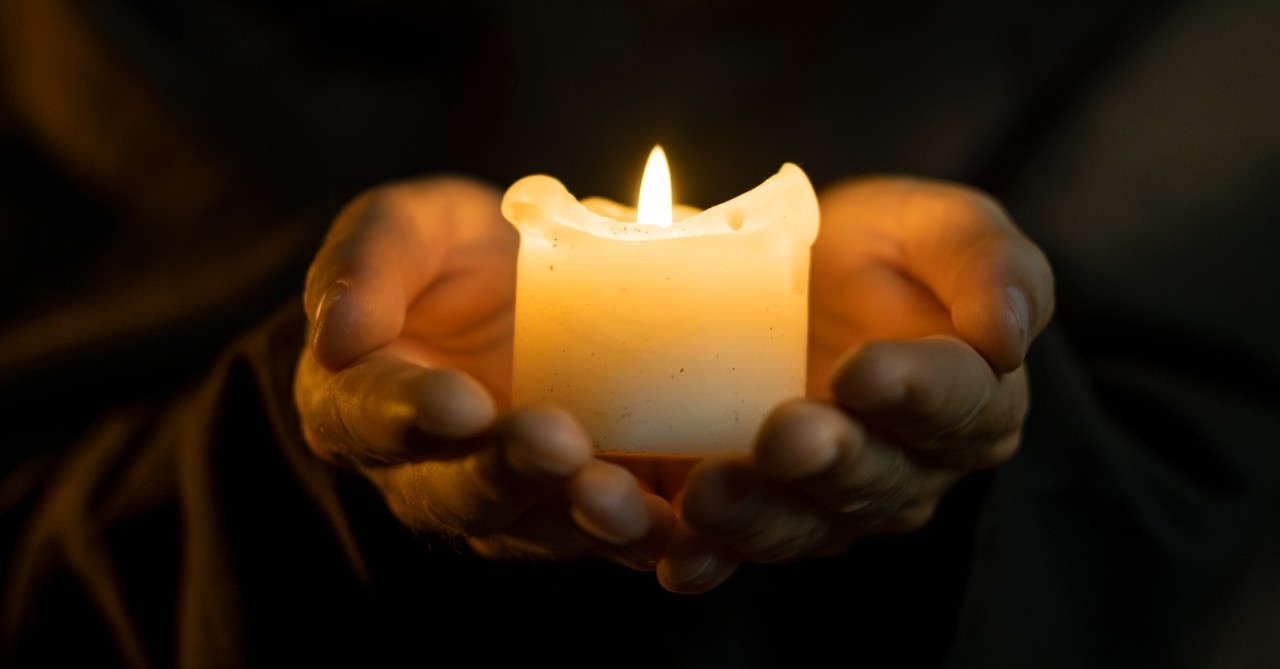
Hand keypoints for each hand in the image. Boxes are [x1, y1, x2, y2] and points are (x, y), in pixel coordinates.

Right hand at [293, 176, 672, 568]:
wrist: (536, 282)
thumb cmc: (453, 256)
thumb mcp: (405, 228)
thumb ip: (368, 262)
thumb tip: (338, 333)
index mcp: (365, 403)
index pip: (369, 419)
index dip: (408, 417)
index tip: (456, 403)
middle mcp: (434, 472)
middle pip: (460, 495)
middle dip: (510, 474)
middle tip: (555, 442)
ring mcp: (520, 497)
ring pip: (542, 528)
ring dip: (583, 520)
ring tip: (625, 503)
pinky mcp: (595, 500)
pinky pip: (618, 532)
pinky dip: (653, 535)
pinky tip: (684, 527)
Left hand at [658, 176, 1054, 593]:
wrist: (791, 273)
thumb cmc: (884, 251)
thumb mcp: (941, 227)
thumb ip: (990, 264)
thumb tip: (1009, 333)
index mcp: (969, 401)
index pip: (958, 404)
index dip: (915, 391)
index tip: (864, 370)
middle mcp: (906, 469)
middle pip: (876, 480)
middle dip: (830, 461)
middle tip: (785, 436)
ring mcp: (826, 501)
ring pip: (803, 525)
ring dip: (758, 515)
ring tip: (710, 491)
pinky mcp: (755, 512)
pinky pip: (732, 549)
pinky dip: (704, 557)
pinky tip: (676, 557)